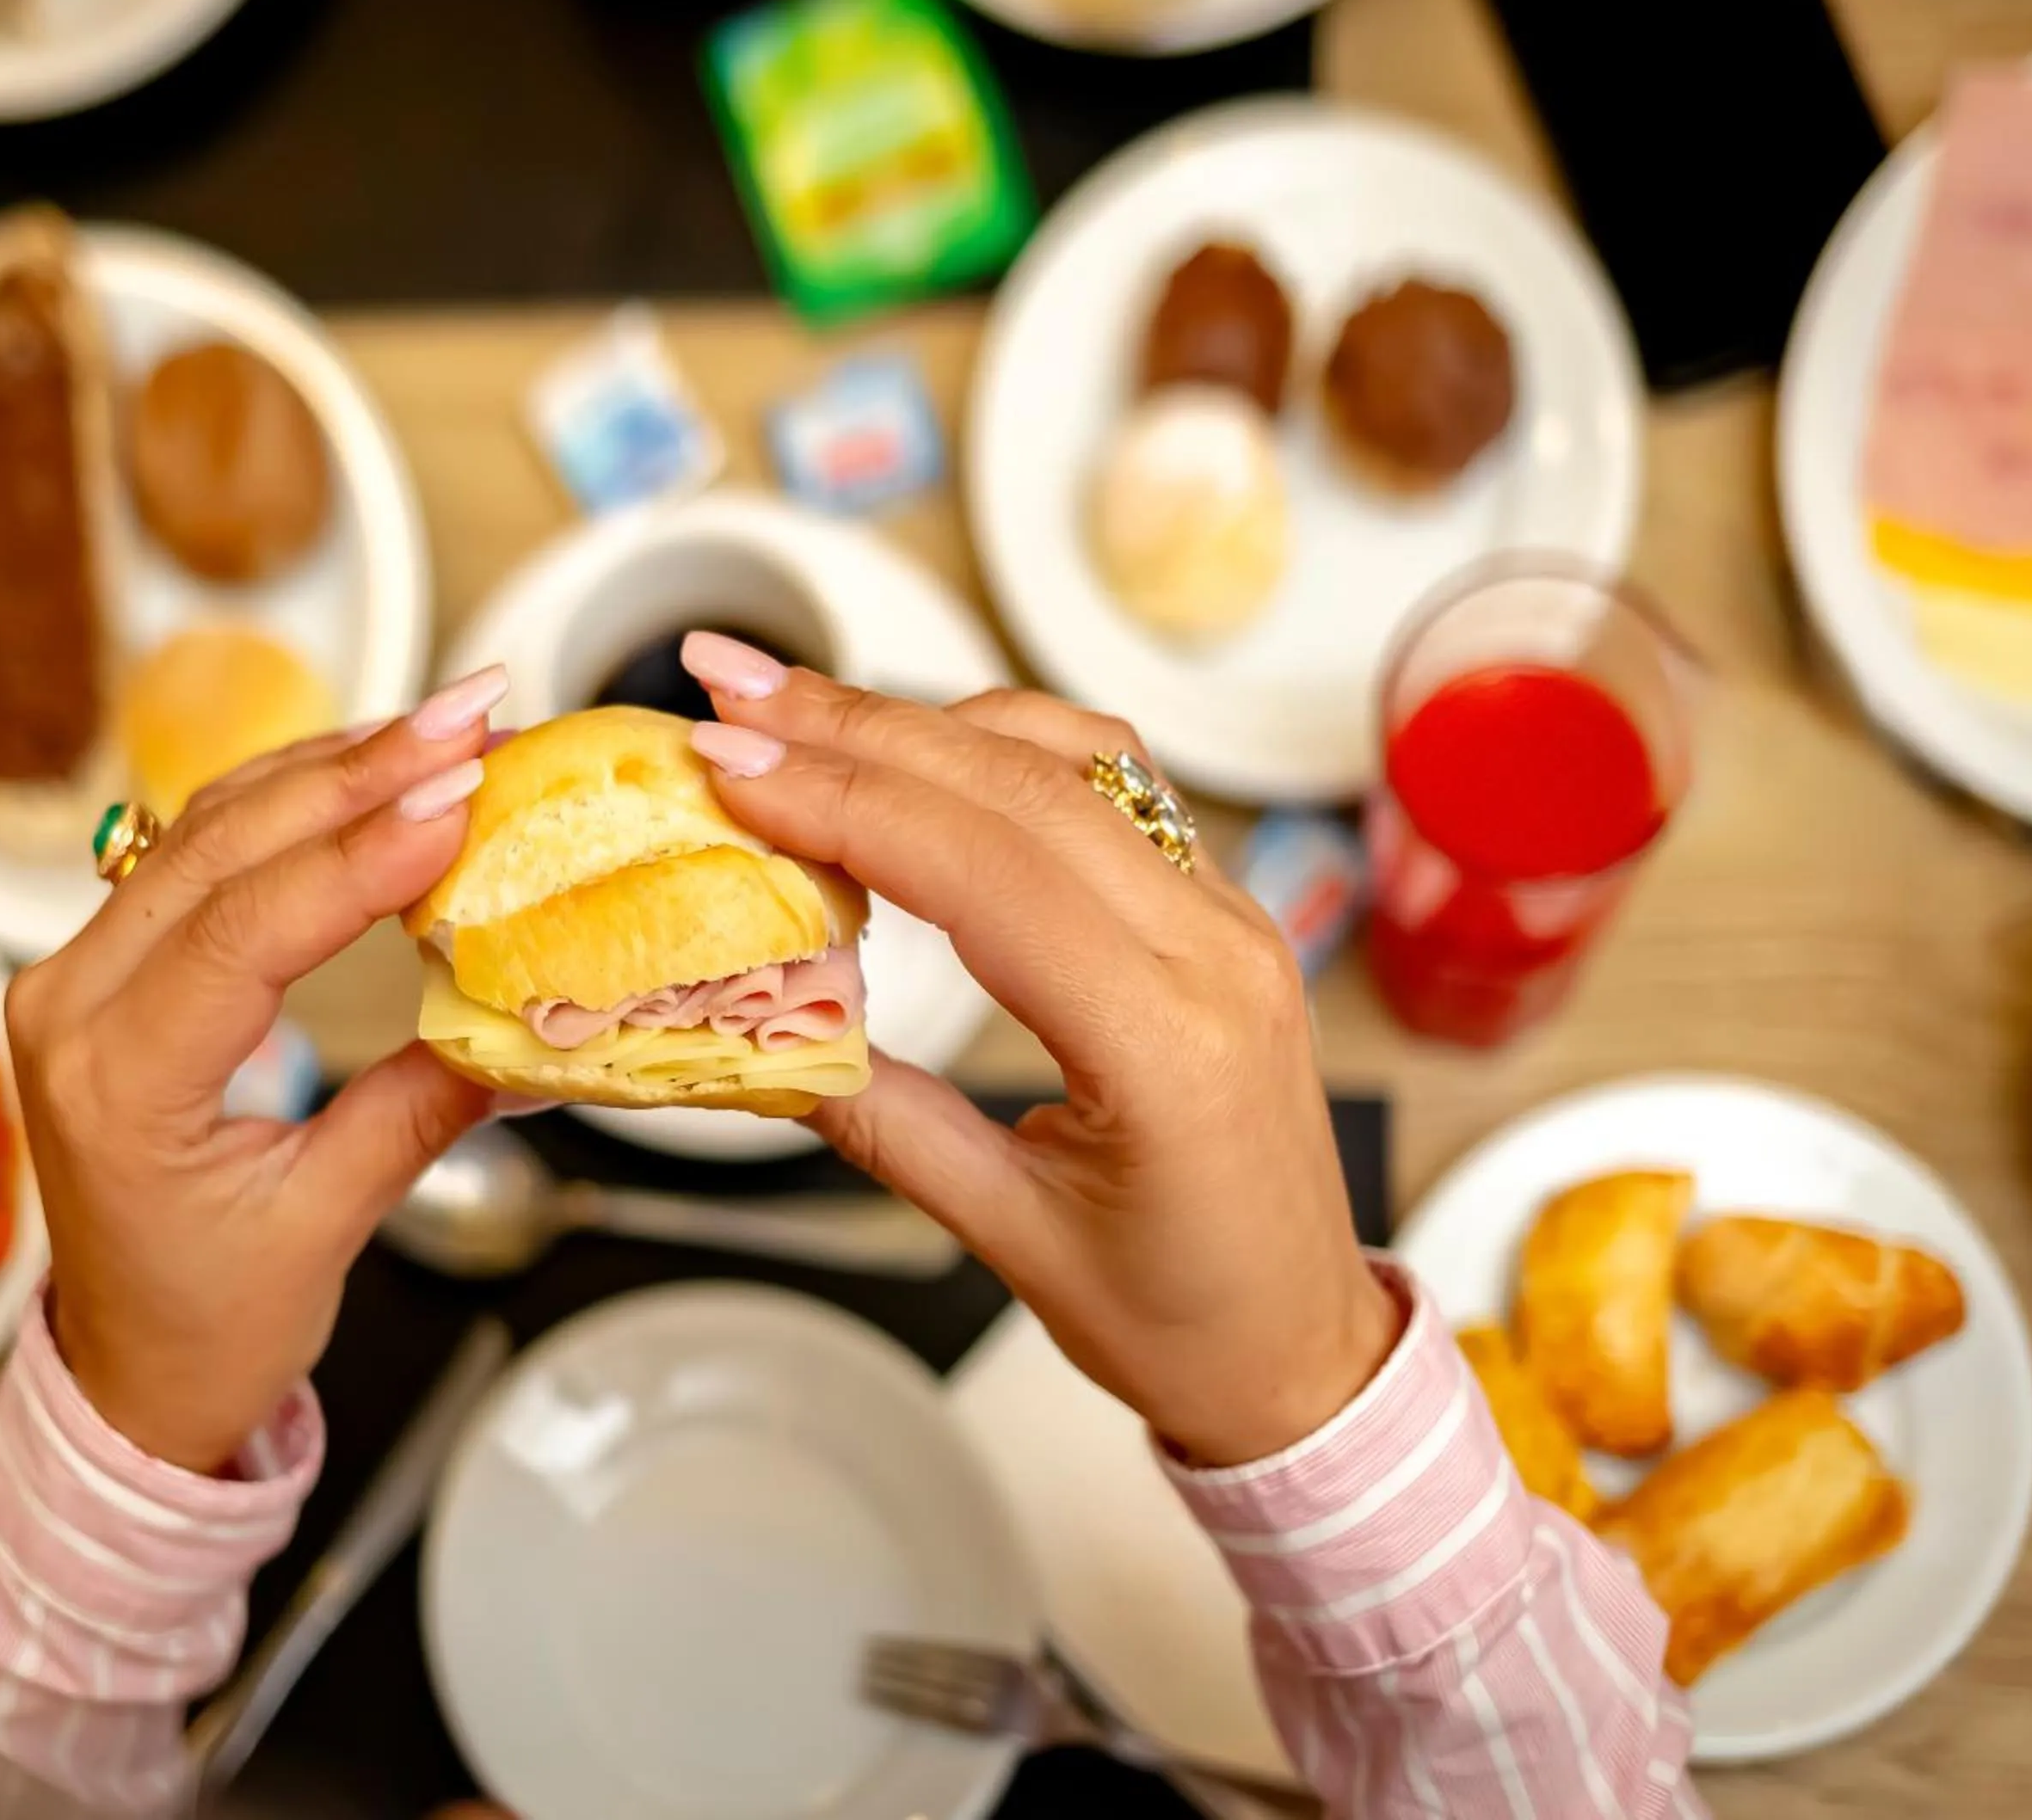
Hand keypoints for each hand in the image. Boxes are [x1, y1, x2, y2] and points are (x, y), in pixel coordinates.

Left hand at [4, 668, 509, 1473]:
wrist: (129, 1370)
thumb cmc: (210, 1322)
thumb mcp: (325, 1226)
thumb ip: (421, 1109)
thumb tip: (541, 1023)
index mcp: (112, 1081)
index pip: (241, 932)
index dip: (358, 855)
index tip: (461, 793)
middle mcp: (72, 1005)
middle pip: (222, 848)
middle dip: (361, 772)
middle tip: (479, 715)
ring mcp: (81, 974)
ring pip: (210, 828)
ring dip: (336, 767)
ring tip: (454, 721)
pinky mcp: (113, 964)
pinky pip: (202, 851)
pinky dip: (298, 801)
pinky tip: (379, 766)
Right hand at [680, 635, 1400, 1466]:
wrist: (1304, 1347)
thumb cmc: (1179, 1318)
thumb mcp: (1010, 1240)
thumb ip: (883, 1122)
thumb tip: (758, 1035)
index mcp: (1164, 1043)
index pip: (985, 869)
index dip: (844, 800)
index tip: (726, 759)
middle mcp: (1213, 950)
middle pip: (1020, 784)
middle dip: (857, 724)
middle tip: (727, 683)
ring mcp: (1229, 916)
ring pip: (1072, 759)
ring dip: (925, 716)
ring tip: (797, 704)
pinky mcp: (1220, 908)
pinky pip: (1112, 785)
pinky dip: (999, 746)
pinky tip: (916, 744)